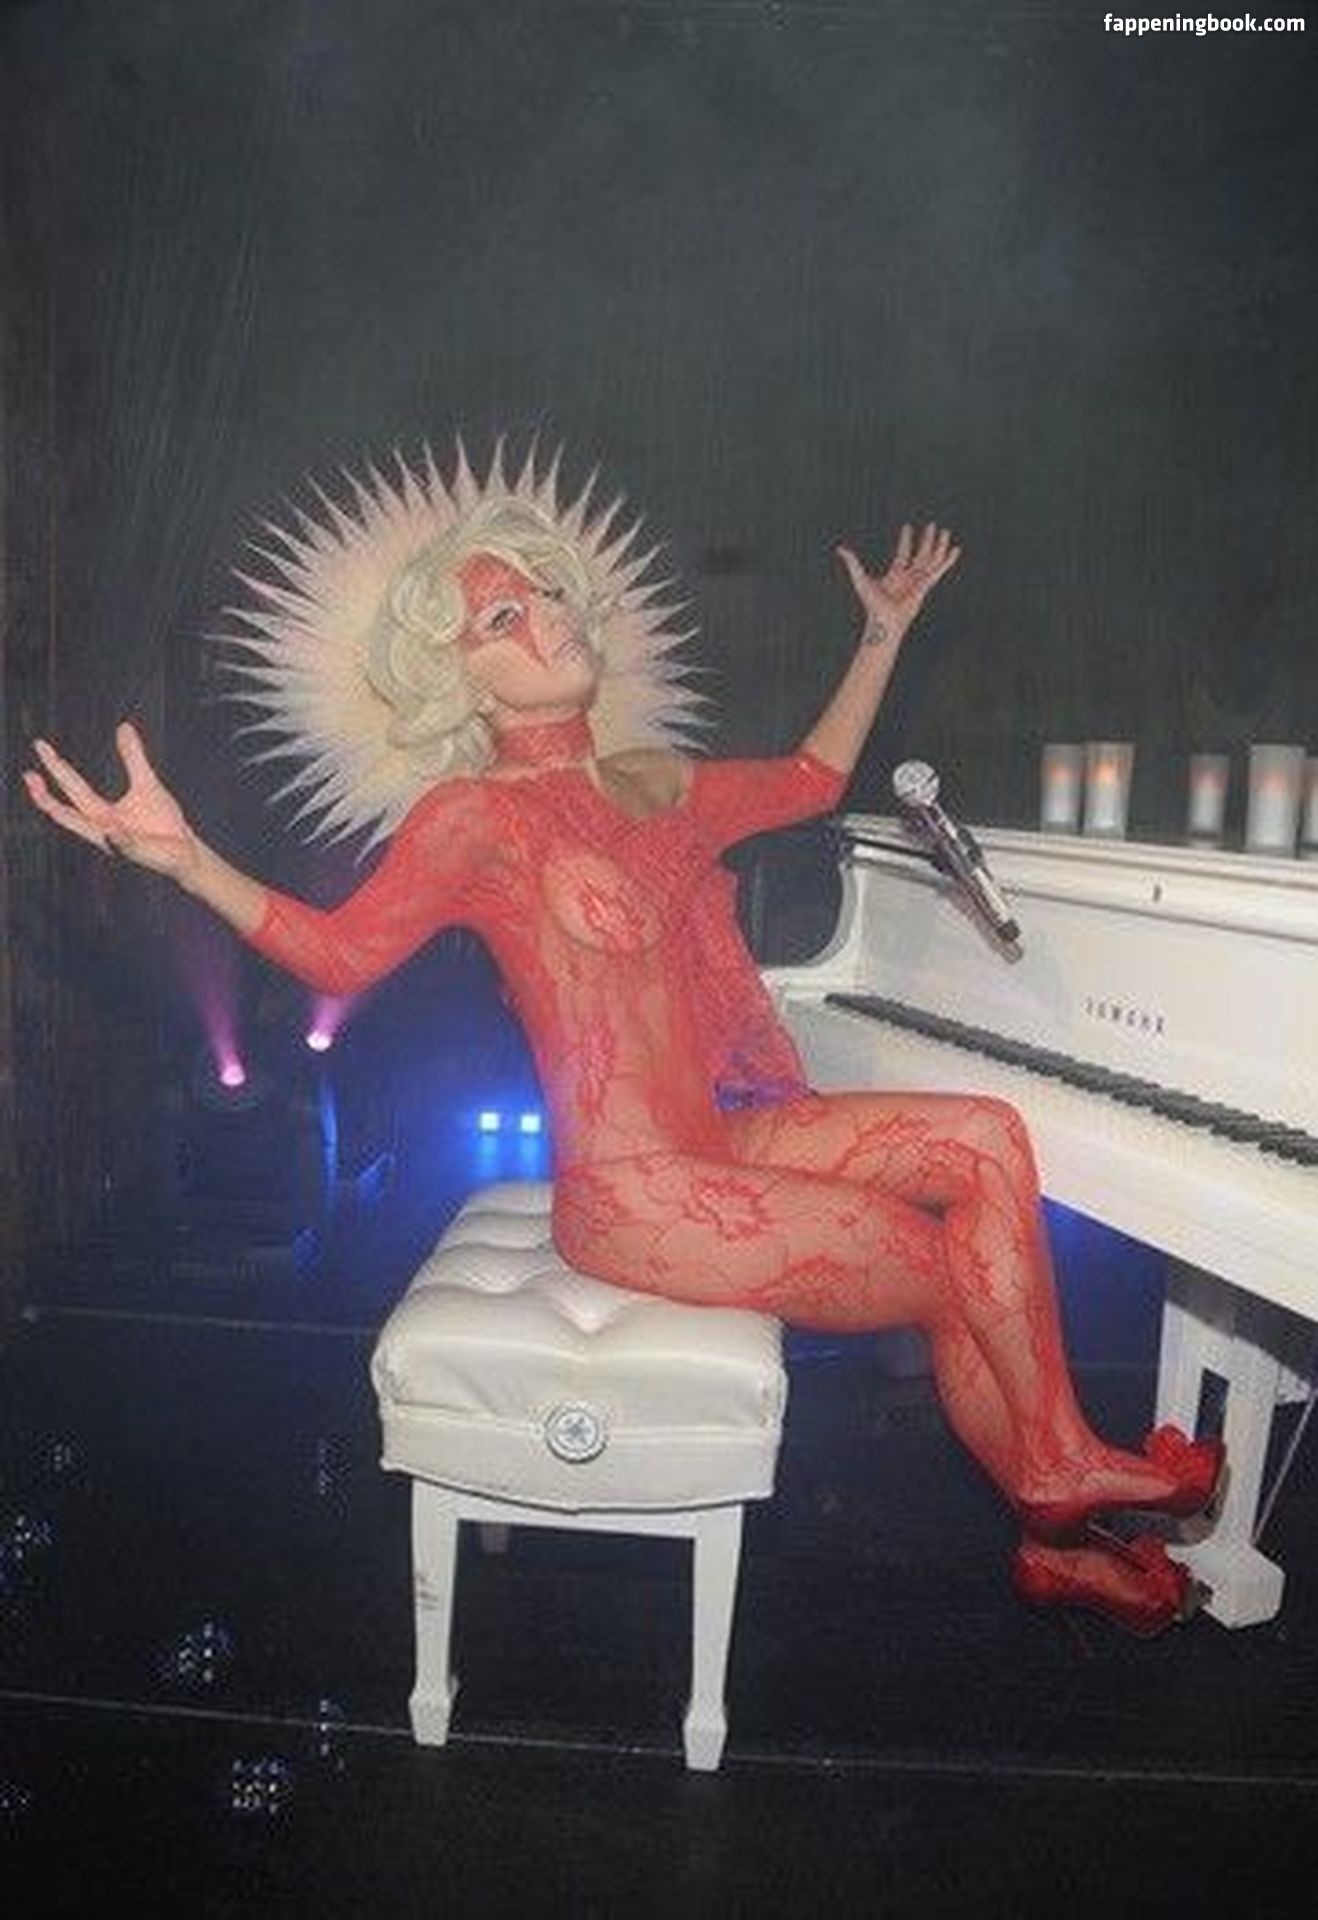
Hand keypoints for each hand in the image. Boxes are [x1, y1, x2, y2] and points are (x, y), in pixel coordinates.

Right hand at [23, 721, 197, 879]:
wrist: (186, 850)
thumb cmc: (162, 821)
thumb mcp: (145, 782)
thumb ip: (133, 757)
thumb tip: (123, 726)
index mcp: (101, 813)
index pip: (71, 788)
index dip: (55, 767)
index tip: (40, 746)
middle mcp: (103, 829)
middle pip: (66, 813)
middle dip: (45, 796)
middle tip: (28, 774)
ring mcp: (118, 843)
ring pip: (89, 832)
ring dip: (71, 818)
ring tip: (49, 804)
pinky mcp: (138, 853)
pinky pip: (125, 846)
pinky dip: (118, 839)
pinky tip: (112, 832)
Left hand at [836, 523, 960, 644]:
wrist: (885, 620)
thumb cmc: (872, 604)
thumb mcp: (861, 578)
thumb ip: (853, 563)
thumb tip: (840, 548)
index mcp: (896, 573)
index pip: (903, 553)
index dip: (906, 540)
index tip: (908, 528)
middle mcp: (909, 576)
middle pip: (921, 553)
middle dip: (927, 540)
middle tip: (933, 525)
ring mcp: (919, 580)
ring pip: (932, 559)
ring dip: (939, 545)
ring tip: (945, 531)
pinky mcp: (926, 585)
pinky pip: (939, 569)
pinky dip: (948, 560)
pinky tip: (955, 550)